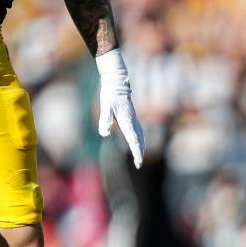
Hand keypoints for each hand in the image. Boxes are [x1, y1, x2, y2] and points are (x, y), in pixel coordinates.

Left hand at [96, 49, 144, 167]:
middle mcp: (133, 121)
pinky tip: (138, 141)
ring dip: (141, 146)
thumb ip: (105, 119)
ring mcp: (134, 119)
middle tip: (138, 164)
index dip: (136, 152)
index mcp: (127, 121)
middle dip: (140, 152)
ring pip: (141, 136)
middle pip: (140, 140)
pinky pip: (139, 131)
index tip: (138, 162)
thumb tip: (104, 133)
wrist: (117, 83)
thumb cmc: (110, 94)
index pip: (133, 140)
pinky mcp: (132, 117)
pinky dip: (140, 139)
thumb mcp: (105, 106)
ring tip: (139, 156)